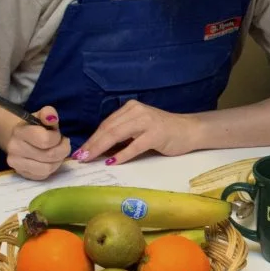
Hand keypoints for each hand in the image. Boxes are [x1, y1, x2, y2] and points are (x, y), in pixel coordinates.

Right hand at [5, 106, 69, 179]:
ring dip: (58, 161)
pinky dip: (51, 169)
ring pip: (48, 168)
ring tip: (56, 153)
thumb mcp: (42, 117)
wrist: (20, 139)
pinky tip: (49, 161)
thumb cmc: (36, 127)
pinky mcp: (21, 173)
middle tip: (62, 145)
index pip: (46, 140)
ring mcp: (16, 163)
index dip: (57, 138)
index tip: (58, 136)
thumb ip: (48, 114)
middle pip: (50, 156)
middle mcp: (14, 148)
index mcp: (20, 131)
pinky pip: (43, 176)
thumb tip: (51, 117)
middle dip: (62, 150)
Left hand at [73, 100, 194, 165]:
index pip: (106, 124)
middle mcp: (137, 111)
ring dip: (101, 148)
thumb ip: (123, 134)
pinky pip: (135, 146)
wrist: (189, 130)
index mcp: (131, 108)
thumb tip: (99, 149)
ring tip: (90, 158)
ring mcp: (147, 121)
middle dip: (92, 144)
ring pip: (117, 135)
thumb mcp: (140, 128)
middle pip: (109, 128)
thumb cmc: (163, 132)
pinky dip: (122, 155)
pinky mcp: (156, 134)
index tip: (80, 150)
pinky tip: (112, 162)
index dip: (92, 138)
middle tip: (80, 157)